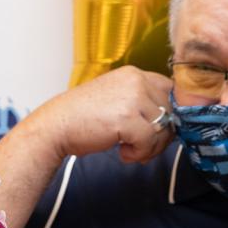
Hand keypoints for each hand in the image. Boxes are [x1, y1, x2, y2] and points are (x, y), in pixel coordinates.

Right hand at [23, 65, 173, 164]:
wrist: (55, 126)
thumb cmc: (82, 117)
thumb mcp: (116, 98)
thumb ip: (142, 101)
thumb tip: (172, 121)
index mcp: (134, 74)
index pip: (171, 91)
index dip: (167, 114)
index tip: (155, 129)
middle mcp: (136, 81)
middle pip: (171, 111)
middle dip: (161, 135)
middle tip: (142, 147)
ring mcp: (133, 98)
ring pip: (163, 128)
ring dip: (150, 147)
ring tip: (130, 150)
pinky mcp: (128, 119)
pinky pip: (150, 142)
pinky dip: (139, 153)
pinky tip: (123, 153)